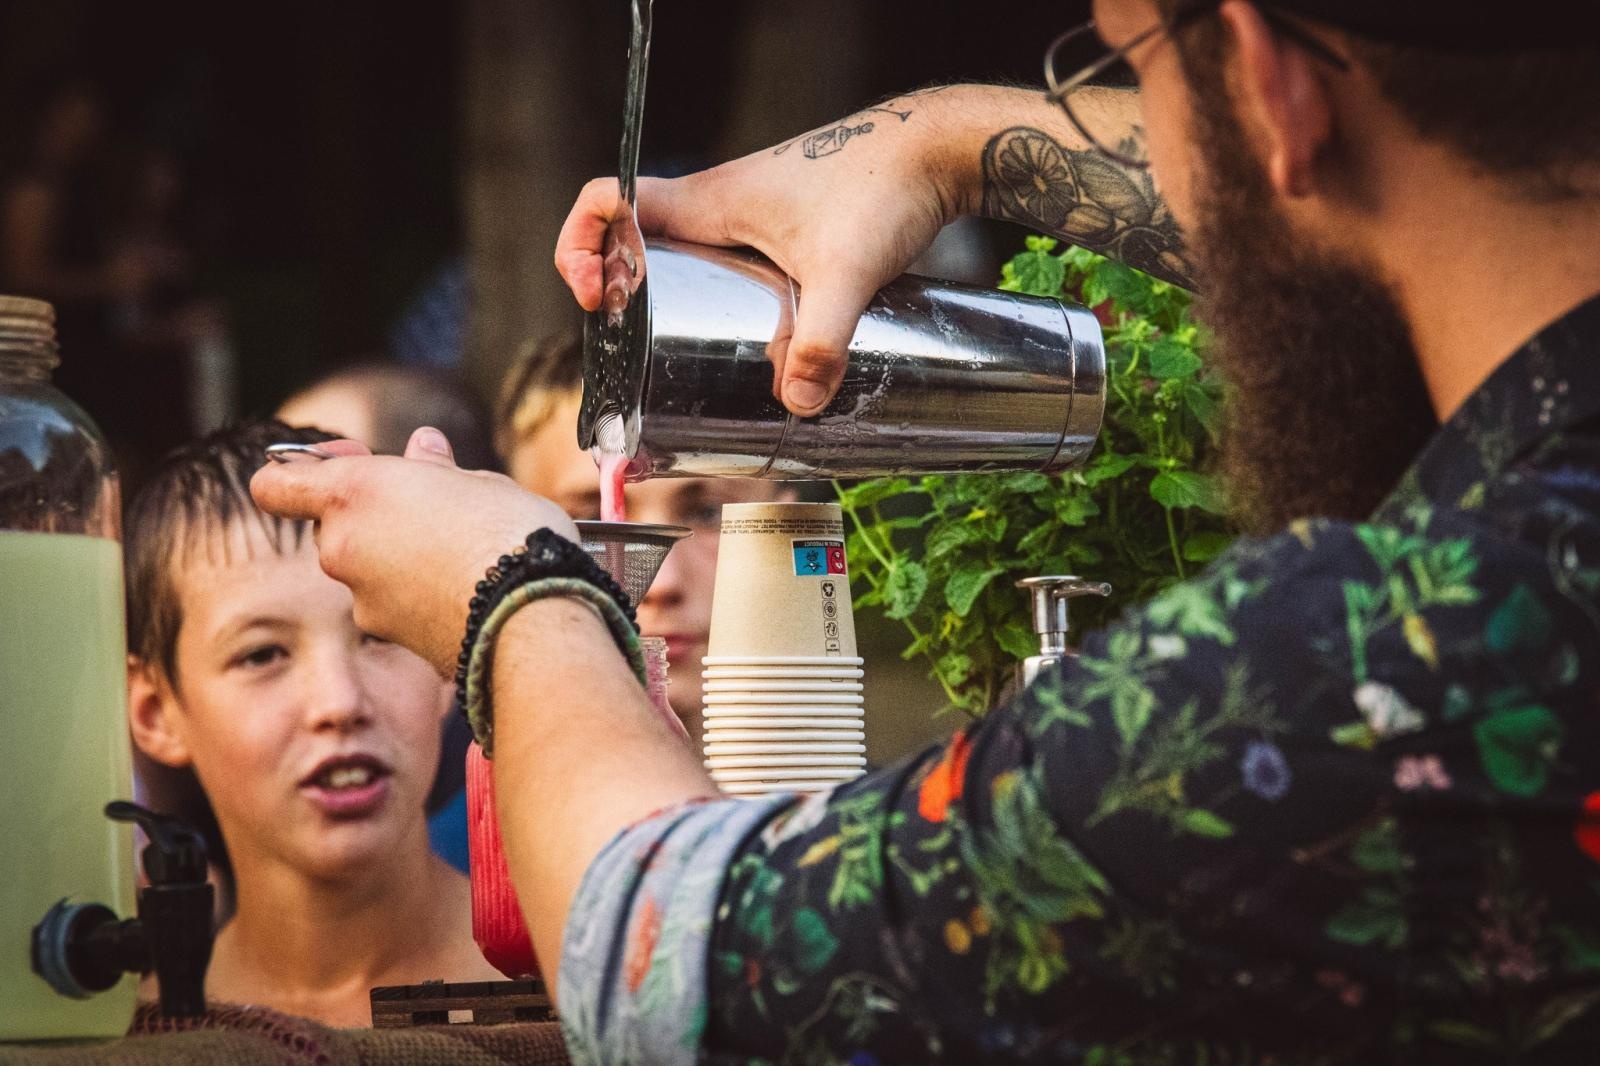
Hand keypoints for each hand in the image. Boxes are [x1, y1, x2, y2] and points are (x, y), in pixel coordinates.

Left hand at [250, 428, 579, 674]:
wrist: (532, 617)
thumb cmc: (509, 534)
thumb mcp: (478, 482)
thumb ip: (435, 470)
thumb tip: (423, 448)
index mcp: (354, 493)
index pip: (276, 483)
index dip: (304, 470)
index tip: (352, 462)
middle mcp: (343, 547)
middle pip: (333, 526)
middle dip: (374, 517)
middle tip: (431, 509)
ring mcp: (362, 599)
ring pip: (367, 568)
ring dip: (400, 558)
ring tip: (462, 554)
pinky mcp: (390, 637)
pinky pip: (395, 605)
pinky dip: (419, 597)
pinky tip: (466, 591)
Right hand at [555, 89, 971, 416]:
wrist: (936, 151)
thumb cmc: (884, 188)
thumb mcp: (848, 272)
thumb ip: (821, 340)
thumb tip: (797, 405)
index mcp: (707, 202)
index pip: (606, 200)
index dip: (578, 245)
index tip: (593, 299)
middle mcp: (717, 205)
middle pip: (632, 241)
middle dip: (616, 293)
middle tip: (631, 349)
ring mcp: (749, 218)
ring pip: (680, 258)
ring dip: (662, 299)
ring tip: (674, 360)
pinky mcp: (782, 234)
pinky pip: (723, 266)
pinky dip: (713, 299)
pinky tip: (745, 345)